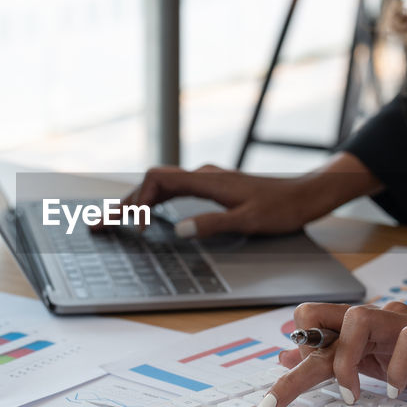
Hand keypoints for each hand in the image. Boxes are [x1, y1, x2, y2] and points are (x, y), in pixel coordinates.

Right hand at [110, 153, 381, 238]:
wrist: (307, 195)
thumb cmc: (282, 208)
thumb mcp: (249, 220)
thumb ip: (212, 224)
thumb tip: (178, 230)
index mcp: (207, 181)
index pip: (157, 181)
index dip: (136, 200)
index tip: (127, 224)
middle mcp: (204, 176)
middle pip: (153, 182)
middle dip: (125, 202)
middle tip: (99, 223)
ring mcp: (208, 180)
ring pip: (161, 185)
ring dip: (137, 201)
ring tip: (115, 220)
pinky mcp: (214, 187)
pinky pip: (174, 190)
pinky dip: (154, 201)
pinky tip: (149, 214)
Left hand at [255, 250, 406, 406]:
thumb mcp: (383, 362)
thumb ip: (342, 358)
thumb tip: (292, 361)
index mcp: (365, 329)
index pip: (314, 325)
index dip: (292, 352)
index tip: (276, 388)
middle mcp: (380, 320)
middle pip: (325, 329)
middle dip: (298, 370)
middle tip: (274, 404)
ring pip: (360, 321)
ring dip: (346, 361)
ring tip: (350, 396)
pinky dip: (398, 367)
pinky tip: (396, 391)